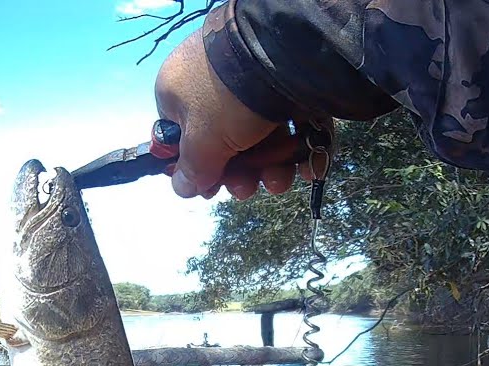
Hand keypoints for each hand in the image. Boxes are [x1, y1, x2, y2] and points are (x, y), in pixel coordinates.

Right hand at [155, 29, 296, 199]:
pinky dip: (300, 149)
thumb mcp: (202, 140)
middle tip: (247, 189)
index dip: (197, 167)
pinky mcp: (292, 85)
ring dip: (271, 168)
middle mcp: (214, 83)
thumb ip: (192, 168)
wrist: (282, 53)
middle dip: (239, 173)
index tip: (212, 189)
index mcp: (180, 90)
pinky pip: (292, 122)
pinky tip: (307, 169)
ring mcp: (254, 82)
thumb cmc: (227, 98)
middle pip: (225, 140)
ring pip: (261, 135)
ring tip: (279, 182)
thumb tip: (181, 188)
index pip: (181, 136)